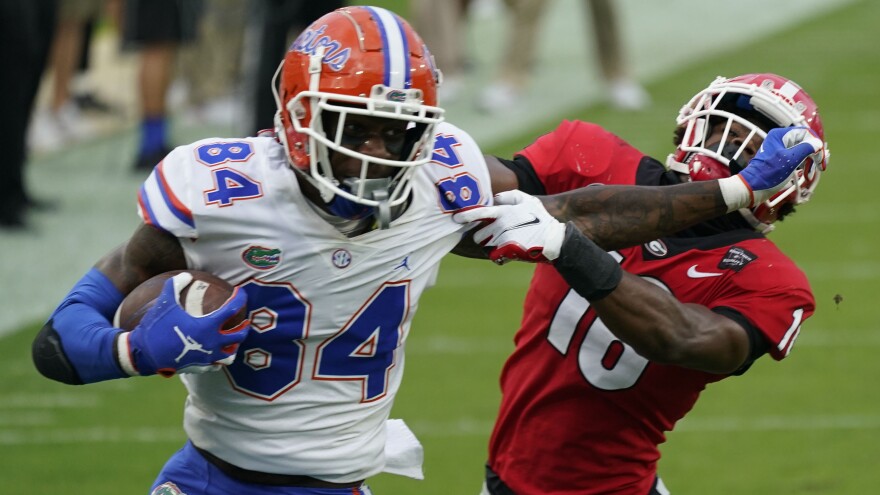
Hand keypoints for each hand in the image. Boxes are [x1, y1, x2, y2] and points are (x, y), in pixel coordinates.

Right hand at [121, 272, 249, 376]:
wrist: (144, 354)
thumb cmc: (156, 327)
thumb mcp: (165, 302)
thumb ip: (176, 285)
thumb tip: (187, 275)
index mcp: (208, 326)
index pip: (232, 309)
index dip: (239, 298)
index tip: (240, 293)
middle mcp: (212, 343)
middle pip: (239, 335)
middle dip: (245, 326)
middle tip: (245, 321)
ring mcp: (208, 357)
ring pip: (230, 353)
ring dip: (234, 345)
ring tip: (233, 339)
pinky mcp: (200, 367)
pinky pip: (217, 364)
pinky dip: (220, 358)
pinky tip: (217, 353)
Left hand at [453, 190, 565, 263]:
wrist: (553, 240)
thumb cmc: (540, 218)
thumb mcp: (528, 200)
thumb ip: (509, 196)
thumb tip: (495, 197)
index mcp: (503, 212)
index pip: (478, 213)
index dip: (465, 216)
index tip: (455, 218)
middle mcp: (500, 225)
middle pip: (477, 235)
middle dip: (482, 236)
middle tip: (494, 236)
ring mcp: (502, 240)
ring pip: (485, 246)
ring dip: (490, 246)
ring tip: (505, 243)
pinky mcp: (506, 253)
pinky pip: (493, 256)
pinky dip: (498, 256)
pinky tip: (510, 252)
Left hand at [737, 126, 825, 205]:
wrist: (752, 188)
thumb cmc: (768, 174)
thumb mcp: (790, 160)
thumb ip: (806, 149)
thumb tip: (818, 143)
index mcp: (780, 135)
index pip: (806, 133)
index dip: (816, 144)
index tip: (821, 158)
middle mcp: (780, 140)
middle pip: (805, 142)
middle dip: (813, 154)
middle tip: (820, 167)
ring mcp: (780, 150)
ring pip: (802, 151)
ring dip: (809, 161)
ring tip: (810, 173)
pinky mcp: (781, 160)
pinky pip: (797, 158)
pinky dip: (803, 165)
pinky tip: (806, 173)